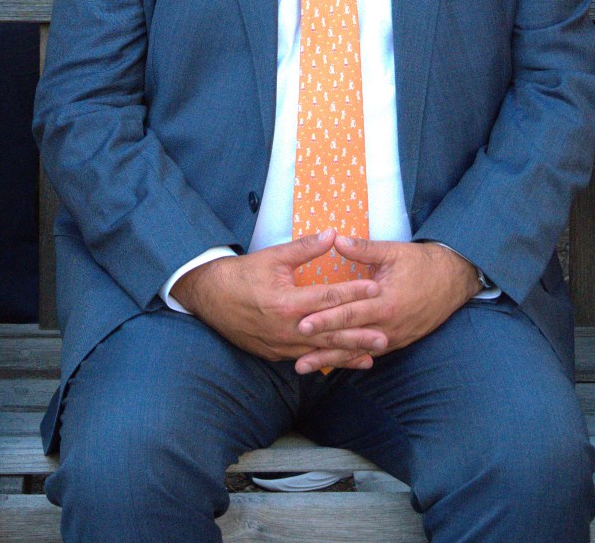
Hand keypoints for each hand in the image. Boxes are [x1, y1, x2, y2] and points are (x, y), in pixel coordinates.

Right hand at [170, 230, 384, 367]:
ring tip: (372, 356)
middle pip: (329, 333)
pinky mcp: (275, 354)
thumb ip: (305, 248)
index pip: (328, 298)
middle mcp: (285, 328)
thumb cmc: (241, 274)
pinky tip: (343, 362)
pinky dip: (326, 360)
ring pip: (320, 352)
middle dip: (358, 335)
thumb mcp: (273, 257)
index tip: (376, 290)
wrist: (209, 297)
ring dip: (346, 354)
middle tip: (385, 335)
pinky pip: (305, 358)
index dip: (353, 293)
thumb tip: (333, 234)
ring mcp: (279, 345)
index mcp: (286, 302)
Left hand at [294, 238, 479, 373]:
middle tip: (296, 357)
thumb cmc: (422, 263)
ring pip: (357, 351)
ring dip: (330, 360)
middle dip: (322, 347)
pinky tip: (331, 365)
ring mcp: (394, 337)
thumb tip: (336, 239)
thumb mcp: (393, 251)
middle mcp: (389, 325)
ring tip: (304, 367)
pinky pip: (369, 353)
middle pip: (349, 338)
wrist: (453, 279)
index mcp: (386, 301)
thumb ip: (363, 248)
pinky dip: (349, 359)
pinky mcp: (398, 342)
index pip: (350, 313)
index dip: (325, 318)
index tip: (302, 323)